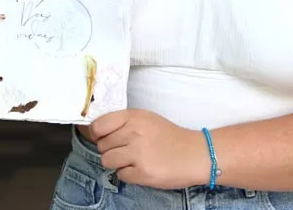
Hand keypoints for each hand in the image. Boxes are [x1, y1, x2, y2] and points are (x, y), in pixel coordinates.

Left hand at [91, 109, 210, 188]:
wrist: (195, 153)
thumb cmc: (170, 137)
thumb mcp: (147, 119)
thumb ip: (124, 123)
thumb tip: (97, 133)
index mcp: (134, 116)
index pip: (98, 126)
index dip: (98, 134)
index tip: (104, 138)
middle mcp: (134, 133)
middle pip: (101, 146)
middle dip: (111, 149)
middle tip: (127, 149)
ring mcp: (138, 153)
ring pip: (107, 161)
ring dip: (117, 163)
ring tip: (133, 159)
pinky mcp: (142, 172)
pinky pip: (120, 175)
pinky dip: (129, 174)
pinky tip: (142, 168)